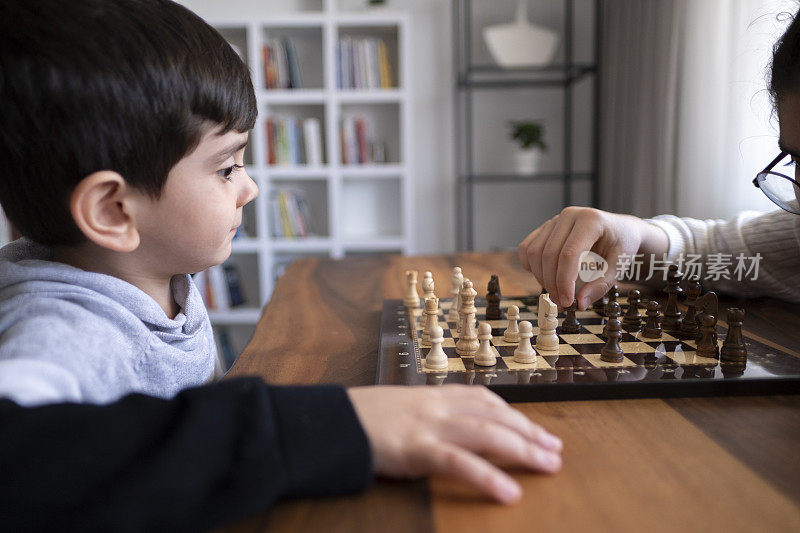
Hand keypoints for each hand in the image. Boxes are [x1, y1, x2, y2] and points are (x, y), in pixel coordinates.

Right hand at [347, 384, 561, 503]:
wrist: (328, 420)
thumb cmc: (360, 419)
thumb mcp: (399, 409)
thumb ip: (426, 416)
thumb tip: (452, 430)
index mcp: (432, 395)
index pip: (484, 399)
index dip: (514, 414)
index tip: (537, 429)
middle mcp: (436, 405)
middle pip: (494, 415)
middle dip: (529, 432)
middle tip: (555, 451)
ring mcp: (427, 424)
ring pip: (486, 433)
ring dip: (522, 449)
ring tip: (548, 465)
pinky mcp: (415, 448)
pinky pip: (459, 462)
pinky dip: (487, 477)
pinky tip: (509, 492)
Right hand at [518, 207, 667, 309]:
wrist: (620, 229)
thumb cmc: (621, 245)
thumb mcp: (620, 265)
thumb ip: (601, 284)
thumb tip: (580, 303)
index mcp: (591, 221)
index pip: (569, 254)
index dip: (564, 281)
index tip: (567, 302)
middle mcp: (569, 215)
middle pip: (549, 254)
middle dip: (552, 283)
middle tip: (562, 304)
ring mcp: (554, 220)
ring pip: (534, 252)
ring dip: (541, 277)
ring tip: (556, 292)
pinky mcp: (545, 228)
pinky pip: (527, 248)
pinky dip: (531, 266)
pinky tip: (545, 277)